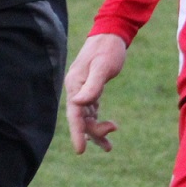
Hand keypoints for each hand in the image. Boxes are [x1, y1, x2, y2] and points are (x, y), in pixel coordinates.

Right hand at [65, 32, 127, 152]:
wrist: (111, 35)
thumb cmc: (107, 49)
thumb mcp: (102, 67)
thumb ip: (92, 86)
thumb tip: (78, 103)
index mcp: (75, 85)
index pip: (74, 114)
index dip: (76, 133)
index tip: (80, 151)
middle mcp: (76, 89)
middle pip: (80, 119)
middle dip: (93, 133)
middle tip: (109, 144)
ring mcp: (82, 90)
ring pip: (86, 117)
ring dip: (96, 131)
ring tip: (108, 147)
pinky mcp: (91, 89)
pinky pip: (91, 111)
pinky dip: (98, 121)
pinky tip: (108, 128)